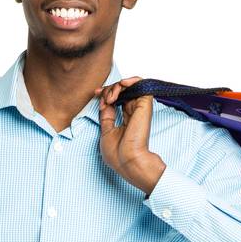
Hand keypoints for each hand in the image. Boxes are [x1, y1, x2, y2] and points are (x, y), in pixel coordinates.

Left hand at [96, 76, 165, 195]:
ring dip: (116, 86)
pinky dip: (129, 80)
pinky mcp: (145, 104)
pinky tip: (120, 85)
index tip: (95, 94)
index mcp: (126, 119)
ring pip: (129, 85)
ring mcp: (140, 108)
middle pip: (122, 91)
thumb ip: (106, 116)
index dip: (105, 93)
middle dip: (108, 89)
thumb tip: (105, 102)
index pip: (117, 99)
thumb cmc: (118, 154)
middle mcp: (134, 113)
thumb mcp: (106, 132)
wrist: (127, 161)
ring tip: (109, 97)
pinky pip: (140, 83)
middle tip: (101, 96)